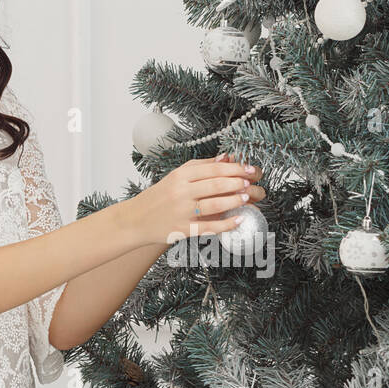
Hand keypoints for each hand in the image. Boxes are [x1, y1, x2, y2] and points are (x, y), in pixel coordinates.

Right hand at [127, 153, 265, 246]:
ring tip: (248, 197)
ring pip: (215, 205)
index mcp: (180, 176)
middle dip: (238, 183)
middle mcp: (180, 192)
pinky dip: (227, 224)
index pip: (213, 169)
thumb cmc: (158, 197)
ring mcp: (182, 212)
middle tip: (252, 183)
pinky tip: (239, 220)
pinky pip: (210, 227)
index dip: (235, 168)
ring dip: (235, 201)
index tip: (250, 169)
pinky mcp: (183, 229)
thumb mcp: (175, 176)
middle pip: (216, 185)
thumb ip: (201, 167)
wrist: (135, 220)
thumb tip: (227, 158)